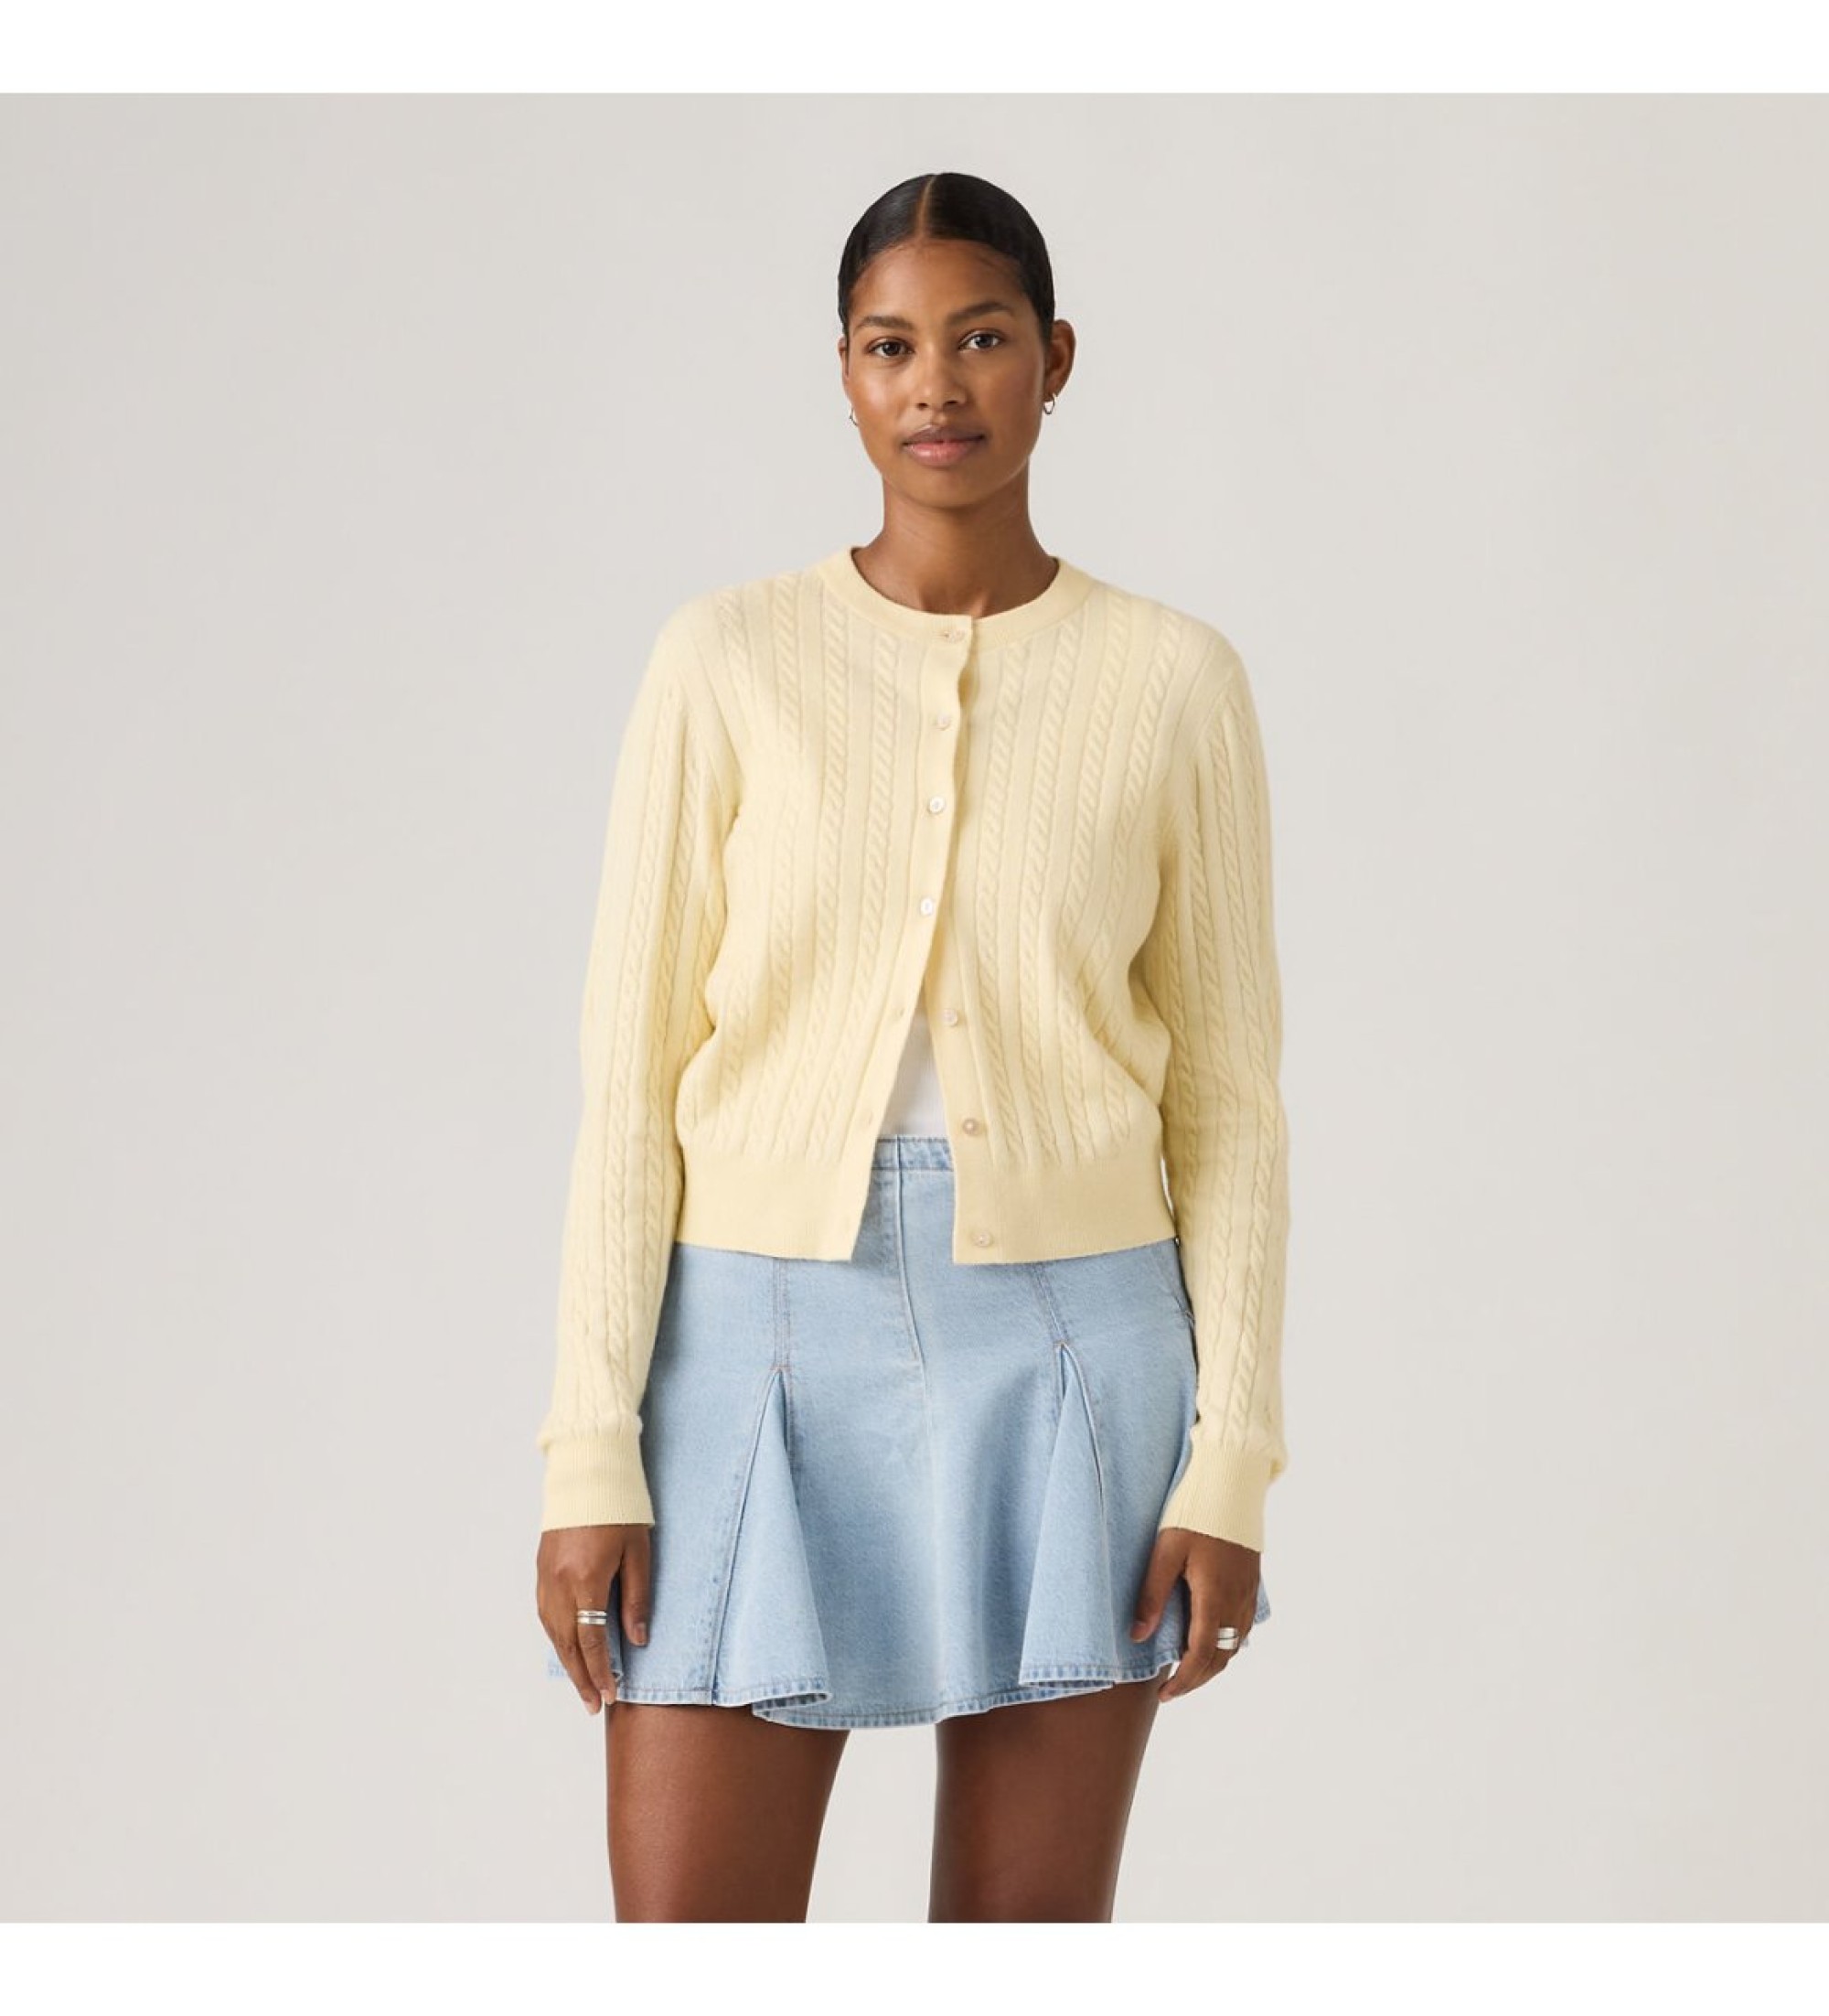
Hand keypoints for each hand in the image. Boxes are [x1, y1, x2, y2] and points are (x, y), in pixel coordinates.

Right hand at [537, 1523, 651, 1713]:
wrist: (587, 1472)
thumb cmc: (620, 1508)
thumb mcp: (638, 1552)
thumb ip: (637, 1597)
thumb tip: (637, 1639)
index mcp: (586, 1580)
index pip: (592, 1640)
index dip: (601, 1671)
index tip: (610, 1695)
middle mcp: (559, 1584)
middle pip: (567, 1644)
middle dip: (581, 1677)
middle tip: (593, 1706)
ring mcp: (545, 1576)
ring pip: (552, 1631)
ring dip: (566, 1661)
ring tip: (581, 1684)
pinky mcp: (540, 1567)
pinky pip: (545, 1613)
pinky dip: (555, 1636)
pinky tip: (566, 1647)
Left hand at [1130, 1526, 1261, 1701]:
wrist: (1231, 1485)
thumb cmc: (1194, 1514)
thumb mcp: (1165, 1552)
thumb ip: (1152, 1595)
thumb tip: (1138, 1635)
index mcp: (1214, 1597)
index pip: (1201, 1654)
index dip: (1183, 1679)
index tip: (1165, 1693)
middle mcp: (1237, 1601)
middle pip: (1220, 1657)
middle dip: (1197, 1678)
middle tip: (1172, 1688)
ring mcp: (1248, 1593)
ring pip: (1234, 1645)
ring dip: (1212, 1664)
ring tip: (1186, 1669)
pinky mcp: (1251, 1584)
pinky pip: (1242, 1628)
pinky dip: (1225, 1645)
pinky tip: (1209, 1640)